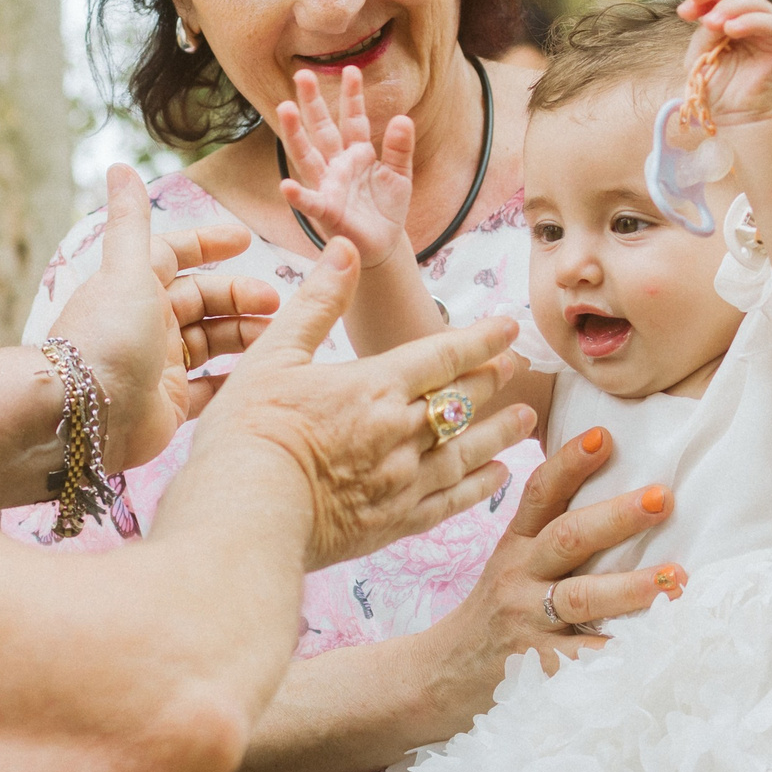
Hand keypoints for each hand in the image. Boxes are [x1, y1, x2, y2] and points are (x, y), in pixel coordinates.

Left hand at [50, 166, 282, 469]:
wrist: (85, 414)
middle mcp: (145, 323)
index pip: (175, 256)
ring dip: (245, 333)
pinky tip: (264, 368)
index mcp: (134, 287)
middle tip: (276, 300)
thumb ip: (130, 220)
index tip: (245, 240)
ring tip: (280, 334)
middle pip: (202, 300)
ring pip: (212, 341)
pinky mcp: (170, 404)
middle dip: (239, 295)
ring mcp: (158, 365)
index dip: (208, 245)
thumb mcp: (125, 269)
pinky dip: (236, 376)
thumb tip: (118, 166)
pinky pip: (212, 386)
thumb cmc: (107, 336)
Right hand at [183, 242, 535, 571]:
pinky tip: (497, 476)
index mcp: (375, 385)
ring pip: (468, 449)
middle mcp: (402, 431)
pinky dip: (481, 486)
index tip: (508, 326)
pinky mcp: (396, 523)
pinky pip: (453, 500)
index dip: (481, 338)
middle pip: (462, 398)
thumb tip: (345, 248)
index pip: (444, 354)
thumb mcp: (273, 355)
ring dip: (500, 431)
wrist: (245, 514)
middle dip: (491, 378)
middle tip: (515, 364)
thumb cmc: (248, 432)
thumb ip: (316, 303)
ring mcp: (404, 480)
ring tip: (525, 418)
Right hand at [276, 65, 415, 267]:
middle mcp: (337, 165)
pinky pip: (311, 203)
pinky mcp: (327, 213)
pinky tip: (285, 185)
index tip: (351, 69)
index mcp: (357, 153)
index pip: (353, 119)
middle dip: (312, 103)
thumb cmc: (387, 208)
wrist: (383, 244)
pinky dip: (298, 196)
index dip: (352, 96)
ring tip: (284, 108)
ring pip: (308, 156)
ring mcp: (328, 186)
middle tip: (302, 74)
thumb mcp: (401, 174)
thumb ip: (400, 147)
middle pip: (322, 129)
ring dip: (295, 134)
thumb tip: (403, 117)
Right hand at [417, 428, 688, 732]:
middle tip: (662, 498)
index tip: (604, 436)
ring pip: (580, 599)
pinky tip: (658, 649)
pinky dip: (619, 654)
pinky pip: (584, 659)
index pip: (539, 494)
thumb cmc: (497, 613)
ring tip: (676, 578)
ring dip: (630, 588)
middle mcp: (518, 577)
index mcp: (516, 545)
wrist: (441, 675)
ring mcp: (526, 622)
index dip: (569, 464)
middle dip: (617, 517)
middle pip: (567, 538)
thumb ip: (552, 534)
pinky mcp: (536, 667)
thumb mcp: (512, 565)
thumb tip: (622, 493)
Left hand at [678, 0, 771, 126]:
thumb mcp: (701, 58)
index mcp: (733, 22)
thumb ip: (704, 35)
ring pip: (757, 5)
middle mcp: (755, 23)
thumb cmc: (719, 90)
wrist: (739, 119)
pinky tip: (732, 29)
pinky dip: (752, 22)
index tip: (684, 9)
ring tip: (712, 22)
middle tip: (696, 0)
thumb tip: (708, 16)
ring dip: (732, 8)